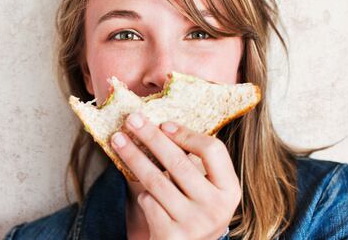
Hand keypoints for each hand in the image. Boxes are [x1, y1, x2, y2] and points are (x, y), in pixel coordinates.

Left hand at [110, 112, 240, 239]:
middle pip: (179, 162)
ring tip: (117, 139)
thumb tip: (160, 127)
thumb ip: (194, 162)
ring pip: (156, 180)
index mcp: (229, 189)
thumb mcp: (207, 187)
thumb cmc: (196, 208)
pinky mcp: (172, 236)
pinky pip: (148, 202)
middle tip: (132, 119)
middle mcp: (216, 207)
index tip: (163, 124)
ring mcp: (194, 224)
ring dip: (133, 156)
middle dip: (151, 137)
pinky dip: (143, 194)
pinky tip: (144, 193)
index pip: (213, 150)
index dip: (186, 134)